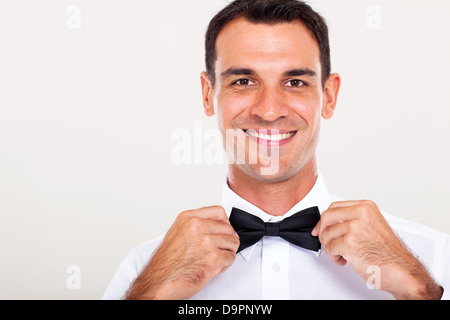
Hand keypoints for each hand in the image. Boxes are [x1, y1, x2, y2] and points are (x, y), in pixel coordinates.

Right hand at [124, 206, 239, 299]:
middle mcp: (197, 227)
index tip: (223, 230)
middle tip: (219, 249)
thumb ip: (195, 227)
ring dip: (227, 252)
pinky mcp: (213, 258)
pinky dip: (225, 265)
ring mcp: (206, 242)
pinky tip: (213, 267)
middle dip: (226, 240)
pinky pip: (231, 258)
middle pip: (228, 228)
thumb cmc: (165, 264)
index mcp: (188, 218)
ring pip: (232, 243)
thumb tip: (213, 227)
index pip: (218, 212)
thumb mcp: (176, 233)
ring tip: (214, 259)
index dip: (224, 223)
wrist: (159, 282)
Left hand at [312, 200, 442, 299]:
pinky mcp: (350, 243)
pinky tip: (344, 260)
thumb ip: (352, 220)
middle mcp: (361, 214)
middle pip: (327, 217)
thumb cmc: (388, 253)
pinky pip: (330, 248)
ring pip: (327, 234)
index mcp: (366, 207)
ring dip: (330, 248)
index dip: (325, 220)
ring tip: (342, 255)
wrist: (401, 270)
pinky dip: (334, 257)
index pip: (334, 207)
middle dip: (323, 232)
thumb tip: (329, 224)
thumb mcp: (371, 226)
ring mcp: (355, 227)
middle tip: (328, 243)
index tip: (321, 229)